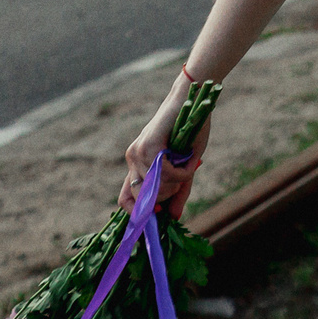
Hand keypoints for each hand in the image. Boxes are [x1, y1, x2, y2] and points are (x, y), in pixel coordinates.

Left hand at [119, 85, 210, 220]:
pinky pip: (163, 172)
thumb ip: (178, 190)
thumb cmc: (190, 130)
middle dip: (166, 196)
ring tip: (187, 165)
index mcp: (138, 165)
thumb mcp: (185, 166)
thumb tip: (173, 218)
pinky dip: (179, 173)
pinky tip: (187, 161)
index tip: (158, 215)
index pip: (125, 198)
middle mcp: (133, 160)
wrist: (192, 100)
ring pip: (155, 186)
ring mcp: (137, 153)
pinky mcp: (148, 145)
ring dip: (176, 183)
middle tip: (182, 180)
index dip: (138, 212)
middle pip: (142, 197)